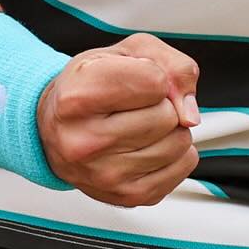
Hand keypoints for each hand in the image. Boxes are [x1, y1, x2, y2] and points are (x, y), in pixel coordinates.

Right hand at [37, 33, 200, 207]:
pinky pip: (183, 166)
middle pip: (168, 115)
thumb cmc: (93, 84)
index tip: (133, 79)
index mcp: (76, 98)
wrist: (58, 125)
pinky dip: (176, 153)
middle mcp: (83, 142)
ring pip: (179, 142)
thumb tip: (190, 114)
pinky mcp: (126, 196)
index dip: (154, 75)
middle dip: (162, 104)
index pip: (155, 82)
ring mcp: (103, 175)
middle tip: (134, 106)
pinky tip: (147, 146)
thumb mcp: (129, 52)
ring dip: (170, 129)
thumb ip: (172, 66)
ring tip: (139, 125)